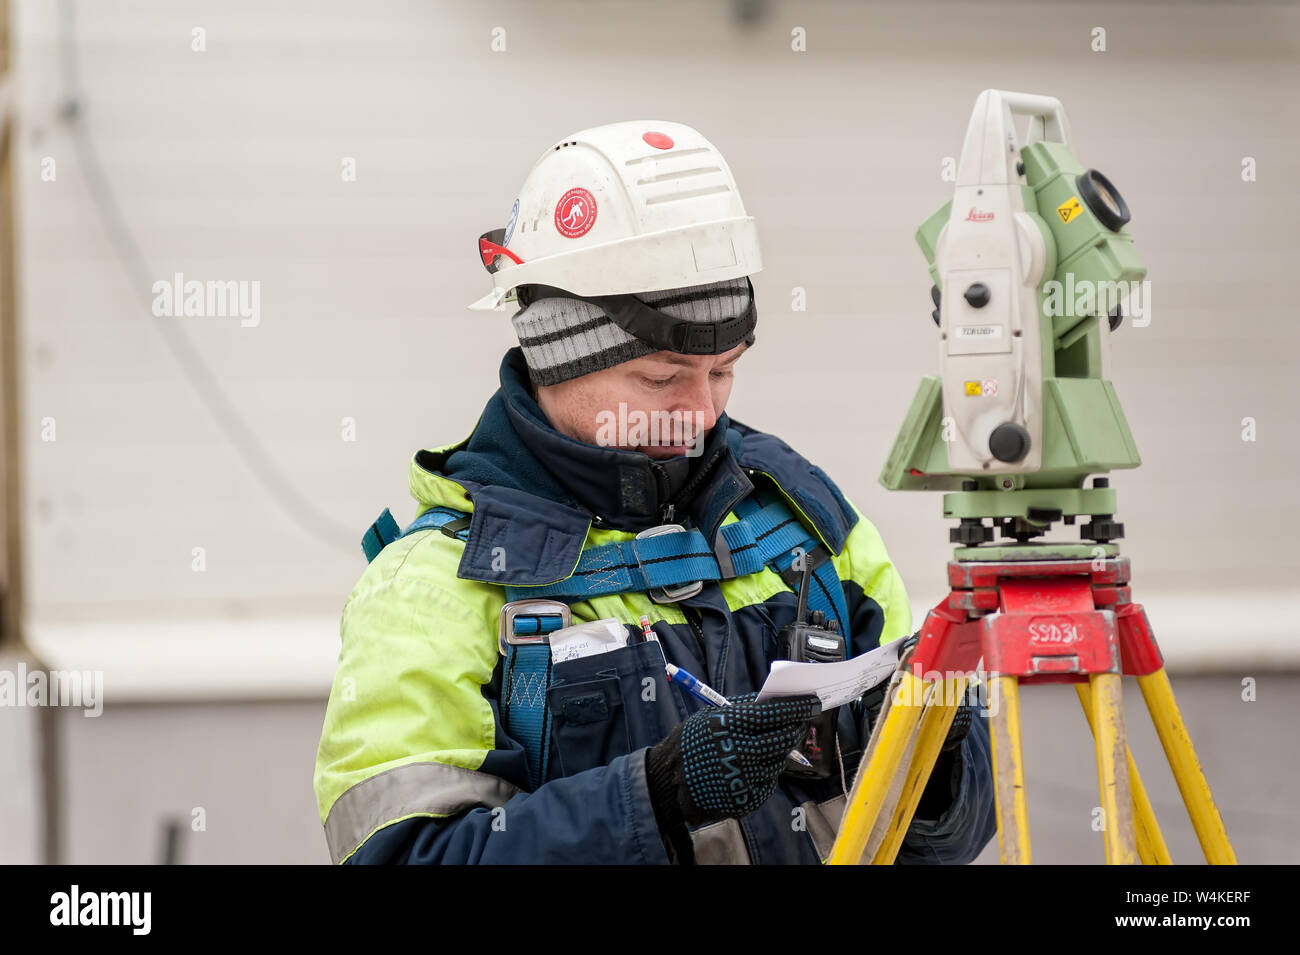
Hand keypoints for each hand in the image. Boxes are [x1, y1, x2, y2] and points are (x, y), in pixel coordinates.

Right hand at [646, 692, 819, 830]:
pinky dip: (764, 772)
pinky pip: (768, 781)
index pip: (773, 714)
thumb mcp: (711, 715)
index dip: (796, 707)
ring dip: (776, 751)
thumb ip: (743, 709)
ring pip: (778, 760)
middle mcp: (740, 751)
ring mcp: (744, 777)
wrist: (669, 782)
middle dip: (794, 728)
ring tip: (760, 746)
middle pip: (782, 738)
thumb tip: (775, 700)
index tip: (813, 701)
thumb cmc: (692, 742)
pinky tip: (749, 767)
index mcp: (729, 725)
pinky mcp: (746, 798)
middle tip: (797, 723)